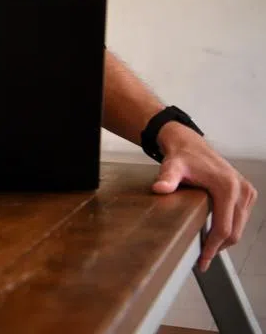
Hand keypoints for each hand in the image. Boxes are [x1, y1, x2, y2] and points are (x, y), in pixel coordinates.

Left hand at [151, 123, 257, 271]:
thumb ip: (167, 178)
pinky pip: (241, 219)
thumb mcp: (172, 167)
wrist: (190, 144)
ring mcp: (246, 191)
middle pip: (235, 231)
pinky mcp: (246, 193)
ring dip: (225, 240)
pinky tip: (214, 234)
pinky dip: (230, 229)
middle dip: (218, 248)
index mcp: (227, 187)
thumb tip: (159, 189)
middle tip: (202, 260)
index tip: (202, 259)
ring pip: (240, 227)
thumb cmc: (182, 157)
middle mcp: (242, 190)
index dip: (212, 247)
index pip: (224, 227)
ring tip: (207, 249)